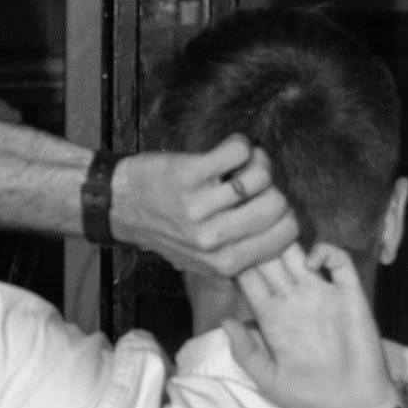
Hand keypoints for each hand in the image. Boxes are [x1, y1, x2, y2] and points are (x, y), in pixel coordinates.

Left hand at [111, 136, 300, 279]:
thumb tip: (286, 226)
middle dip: (272, 186)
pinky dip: (240, 144)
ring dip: (256, 161)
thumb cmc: (167, 228)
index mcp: (225, 263)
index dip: (284, 212)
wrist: (120, 206)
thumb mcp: (204, 258)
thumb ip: (243, 250)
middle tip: (252, 179)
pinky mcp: (188, 177)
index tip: (266, 201)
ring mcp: (199, 209)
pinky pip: (238, 152)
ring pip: (261, 177)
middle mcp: (212, 241)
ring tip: (239, 163)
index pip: (287, 234)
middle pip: (278, 205)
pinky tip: (229, 149)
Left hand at [227, 243, 404, 407]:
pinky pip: (339, 261)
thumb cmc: (310, 398)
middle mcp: (295, 300)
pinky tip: (311, 261)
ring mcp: (323, 294)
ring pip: (299, 255)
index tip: (227, 250)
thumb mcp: (269, 380)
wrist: (356, 406)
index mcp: (272, 317)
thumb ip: (245, 351)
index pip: (250, 280)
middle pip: (271, 261)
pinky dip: (325, 251)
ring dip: (286, 239)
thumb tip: (225, 319)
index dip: (238, 263)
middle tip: (250, 229)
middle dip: (259, 243)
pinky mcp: (350, 293)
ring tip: (276, 232)